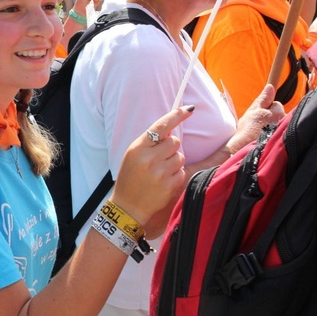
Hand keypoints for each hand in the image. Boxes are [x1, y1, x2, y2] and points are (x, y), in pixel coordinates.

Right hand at [110, 106, 193, 237]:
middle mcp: (149, 158)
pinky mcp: (170, 184)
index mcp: (138, 148)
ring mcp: (160, 172)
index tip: (189, 109)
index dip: (176, 116)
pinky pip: (181, 171)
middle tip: (159, 159)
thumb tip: (171, 130)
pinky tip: (162, 182)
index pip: (160, 127)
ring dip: (173, 162)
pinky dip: (175, 175)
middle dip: (171, 148)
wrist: (127, 206)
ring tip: (159, 172)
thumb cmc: (130, 178)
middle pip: (174, 141)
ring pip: (180, 156)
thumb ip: (149, 143)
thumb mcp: (132, 156)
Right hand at [227, 84, 283, 153]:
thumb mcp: (253, 111)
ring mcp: (283, 131)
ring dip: (272, 126)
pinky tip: (265, 139)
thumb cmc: (247, 130)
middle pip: (279, 114)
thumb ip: (263, 99)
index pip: (276, 105)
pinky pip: (280, 134)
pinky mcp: (282, 142)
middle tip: (258, 125)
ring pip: (279, 123)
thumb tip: (270, 86)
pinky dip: (273, 135)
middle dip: (271, 117)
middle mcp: (283, 121)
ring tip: (261, 133)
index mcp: (278, 112)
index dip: (267, 109)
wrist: (244, 149)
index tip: (259, 116)